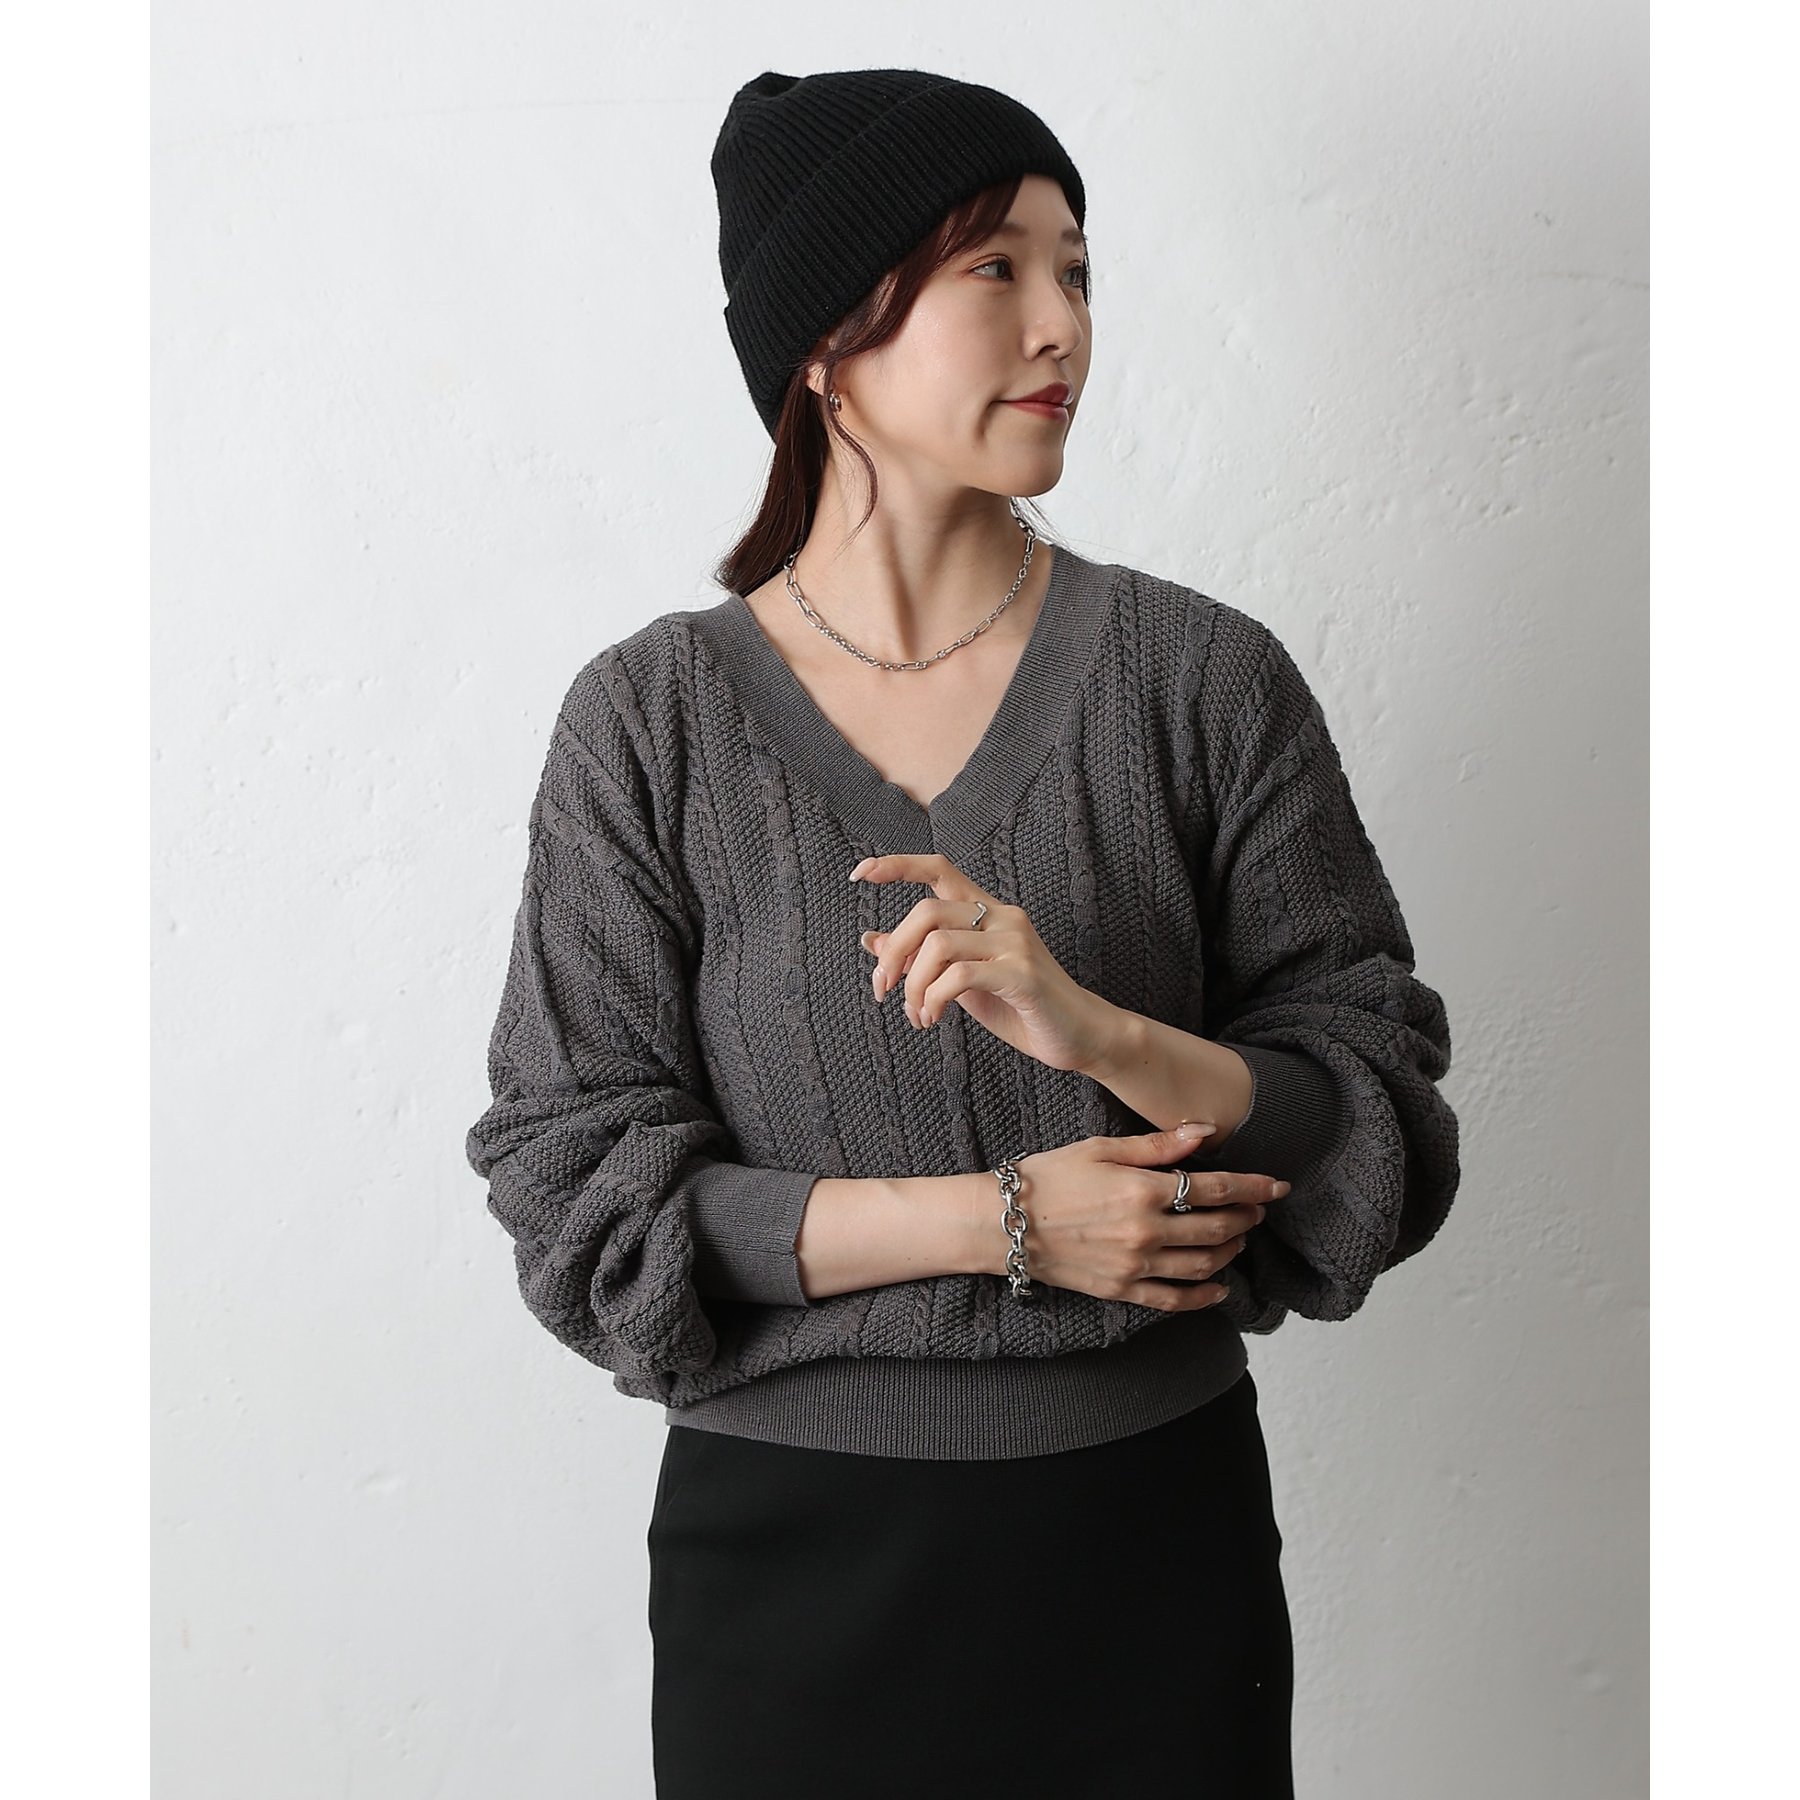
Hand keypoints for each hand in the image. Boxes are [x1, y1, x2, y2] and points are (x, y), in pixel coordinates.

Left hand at [850, 852, 1115, 1071]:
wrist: (1081, 1037)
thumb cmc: (1021, 1007)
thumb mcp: (962, 981)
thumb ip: (923, 958)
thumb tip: (871, 940)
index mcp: (988, 912)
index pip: (939, 869)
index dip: (897, 865)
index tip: (859, 872)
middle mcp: (1003, 917)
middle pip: (926, 911)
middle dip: (894, 953)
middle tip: (883, 990)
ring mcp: (1015, 943)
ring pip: (938, 944)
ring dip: (913, 985)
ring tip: (917, 1015)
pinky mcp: (1022, 975)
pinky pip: (959, 976)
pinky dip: (934, 999)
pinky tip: (933, 1018)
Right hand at [986, 1124, 1290, 1311]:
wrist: (1003, 1223)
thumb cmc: (1049, 1177)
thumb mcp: (1101, 1149)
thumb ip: (1158, 1145)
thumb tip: (1204, 1132)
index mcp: (1142, 1190)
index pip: (1215, 1188)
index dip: (1252, 1186)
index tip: (1277, 1185)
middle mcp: (1145, 1231)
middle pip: (1216, 1227)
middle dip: (1246, 1217)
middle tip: (1258, 1209)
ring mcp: (1134, 1265)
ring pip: (1202, 1263)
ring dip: (1230, 1251)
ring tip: (1239, 1239)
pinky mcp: (1121, 1289)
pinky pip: (1174, 1300)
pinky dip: (1205, 1297)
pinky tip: (1220, 1288)